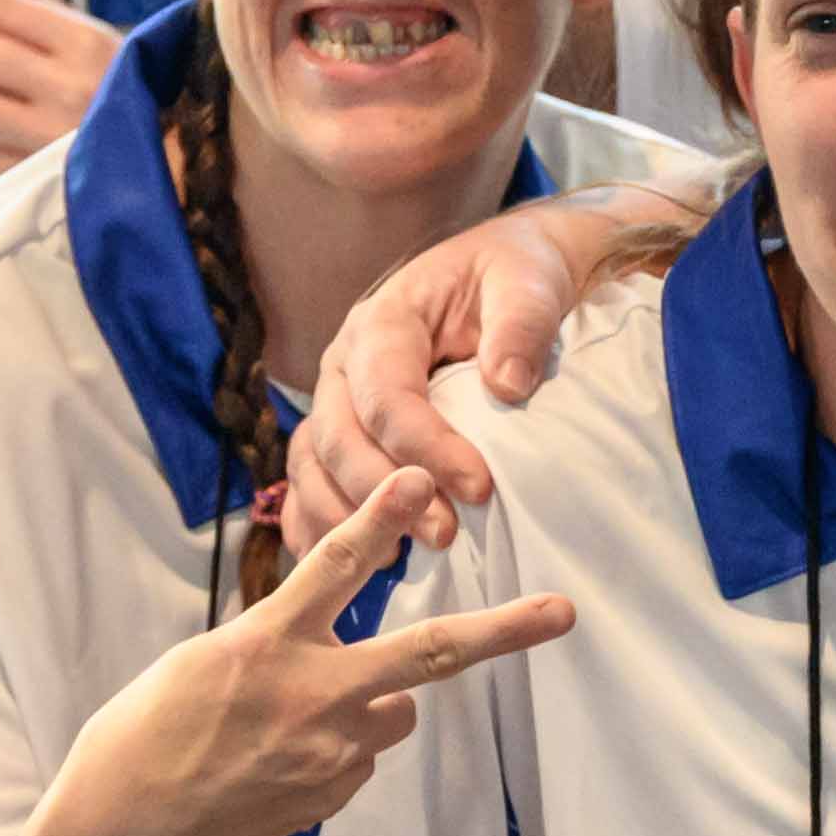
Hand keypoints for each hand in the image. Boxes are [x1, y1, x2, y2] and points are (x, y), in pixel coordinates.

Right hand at [37, 474, 570, 835]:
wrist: (128, 831)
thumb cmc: (148, 733)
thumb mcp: (201, 661)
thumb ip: (280, 643)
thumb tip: (345, 658)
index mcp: (266, 645)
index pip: (336, 566)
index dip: (382, 517)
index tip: (421, 476)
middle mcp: (313, 697)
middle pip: (429, 654)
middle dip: (505, 631)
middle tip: (562, 611)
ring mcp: (332, 753)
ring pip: (392, 708)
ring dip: (367, 702)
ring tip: (288, 725)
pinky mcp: (335, 794)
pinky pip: (361, 754)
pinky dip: (337, 748)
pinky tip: (277, 763)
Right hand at [276, 188, 669, 542]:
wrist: (506, 274)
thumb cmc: (516, 276)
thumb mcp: (528, 282)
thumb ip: (521, 324)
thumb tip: (508, 384)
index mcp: (383, 321)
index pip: (386, 394)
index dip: (426, 447)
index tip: (479, 489)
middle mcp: (344, 363)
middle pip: (337, 438)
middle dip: (384, 495)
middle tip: (445, 534)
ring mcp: (335, 400)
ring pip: (311, 466)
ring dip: (347, 518)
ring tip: (398, 558)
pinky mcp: (340, 433)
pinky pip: (307, 484)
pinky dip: (319, 525)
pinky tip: (356, 560)